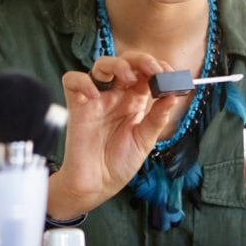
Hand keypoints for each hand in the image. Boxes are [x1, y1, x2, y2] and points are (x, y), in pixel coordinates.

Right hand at [47, 53, 176, 218]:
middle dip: (141, 60)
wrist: (97, 185)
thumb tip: (173, 95)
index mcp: (134, 101)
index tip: (169, 74)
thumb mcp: (145, 140)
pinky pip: (72, 81)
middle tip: (153, 70)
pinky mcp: (77, 107)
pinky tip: (95, 95)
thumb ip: (157, 117)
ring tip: (128, 77)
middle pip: (125, 62)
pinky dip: (82, 82)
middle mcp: (116, 96)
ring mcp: (96, 99)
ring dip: (116, 64)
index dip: (158, 68)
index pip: (145, 73)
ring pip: (101, 65)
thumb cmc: (120, 163)